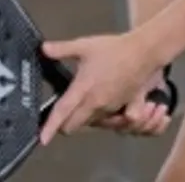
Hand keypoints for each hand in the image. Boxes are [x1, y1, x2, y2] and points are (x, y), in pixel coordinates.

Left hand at [38, 31, 158, 145]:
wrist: (142, 53)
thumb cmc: (113, 49)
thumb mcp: (85, 45)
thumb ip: (62, 49)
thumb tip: (43, 49)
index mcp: (84, 89)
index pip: (62, 112)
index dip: (50, 127)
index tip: (42, 139)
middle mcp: (96, 104)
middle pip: (74, 125)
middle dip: (64, 124)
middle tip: (60, 114)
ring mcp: (110, 109)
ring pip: (90, 123)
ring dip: (82, 119)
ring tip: (79, 105)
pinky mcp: (122, 109)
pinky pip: (106, 120)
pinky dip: (99, 116)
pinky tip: (98, 103)